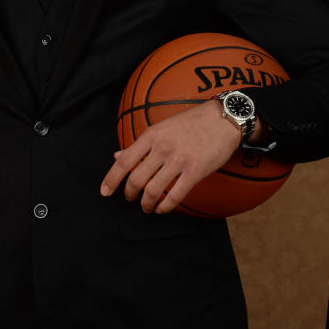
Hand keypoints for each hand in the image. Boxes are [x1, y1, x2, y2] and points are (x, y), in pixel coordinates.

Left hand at [100, 100, 238, 212]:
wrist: (223, 119)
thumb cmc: (191, 123)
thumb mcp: (161, 128)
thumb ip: (140, 145)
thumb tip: (117, 156)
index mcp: (151, 135)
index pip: (124, 161)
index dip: (111, 179)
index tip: (104, 192)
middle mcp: (162, 148)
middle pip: (136, 179)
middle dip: (130, 194)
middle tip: (131, 199)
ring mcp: (179, 160)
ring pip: (153, 190)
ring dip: (146, 204)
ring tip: (147, 207)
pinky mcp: (195, 171)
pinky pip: (175, 196)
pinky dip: (165, 206)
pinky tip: (162, 208)